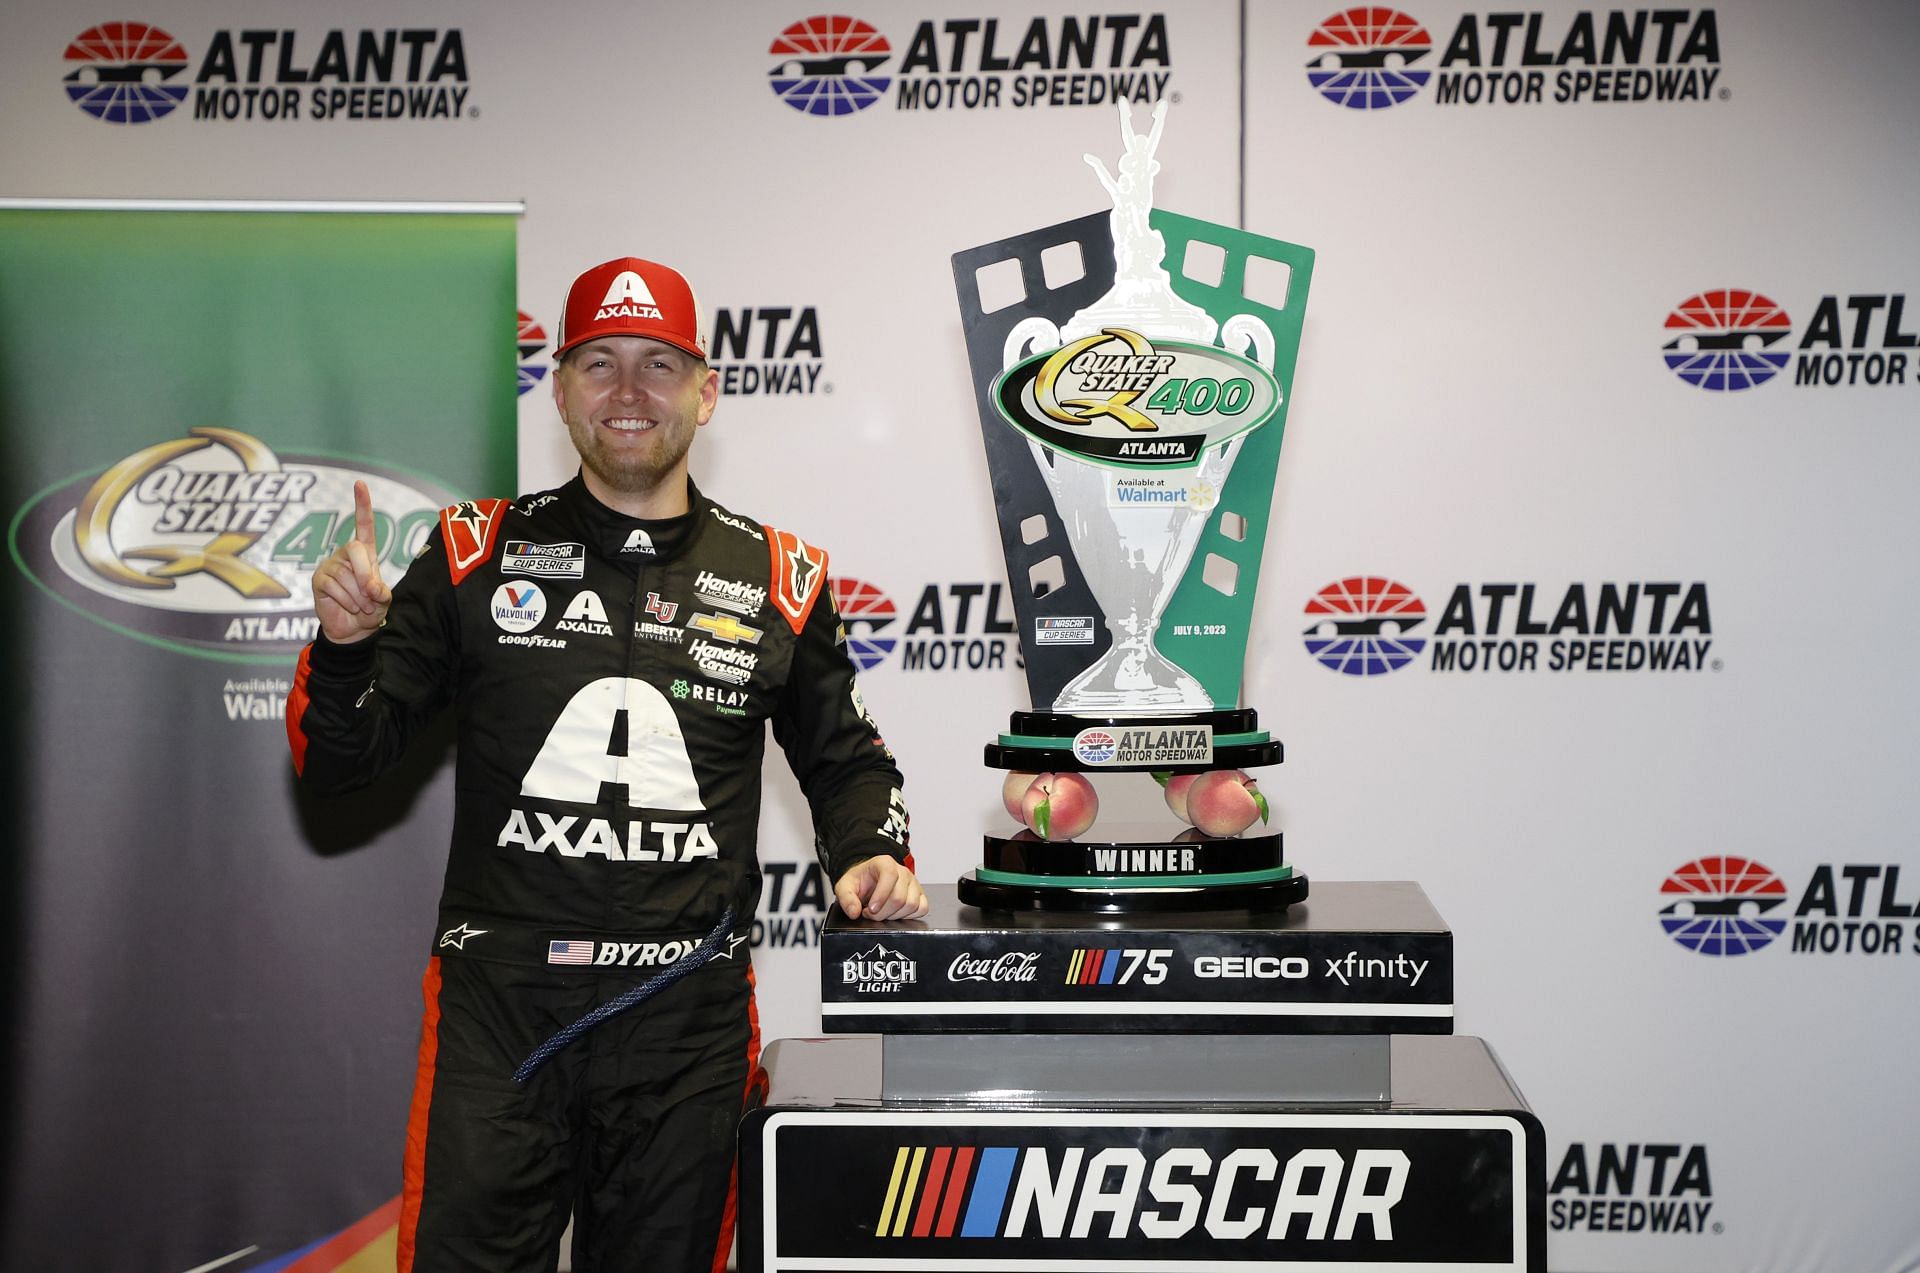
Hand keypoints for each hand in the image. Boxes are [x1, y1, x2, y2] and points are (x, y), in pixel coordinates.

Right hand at [310, 480, 392, 643]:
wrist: (354, 630)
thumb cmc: (371, 610)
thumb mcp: (383, 599)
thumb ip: (380, 591)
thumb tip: (369, 586)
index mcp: (365, 553)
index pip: (364, 524)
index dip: (362, 505)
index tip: (360, 483)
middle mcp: (346, 554)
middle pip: (355, 549)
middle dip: (366, 574)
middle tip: (372, 595)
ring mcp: (330, 565)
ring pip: (347, 576)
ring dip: (359, 597)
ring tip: (360, 605)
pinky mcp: (319, 580)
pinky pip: (334, 587)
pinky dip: (347, 601)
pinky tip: (348, 606)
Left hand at [834, 857, 928, 921]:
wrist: (868, 883)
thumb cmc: (860, 882)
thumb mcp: (845, 886)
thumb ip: (846, 898)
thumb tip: (854, 912)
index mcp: (885, 863)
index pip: (890, 876)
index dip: (881, 896)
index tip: (870, 909)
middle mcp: (902, 871)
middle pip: (900, 897)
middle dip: (882, 912)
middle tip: (870, 913)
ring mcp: (913, 883)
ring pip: (911, 905)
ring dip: (894, 916)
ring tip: (881, 913)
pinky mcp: (920, 895)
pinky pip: (921, 909)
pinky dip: (908, 916)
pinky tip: (894, 914)